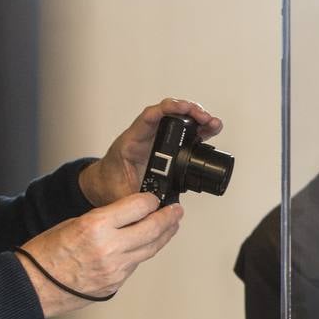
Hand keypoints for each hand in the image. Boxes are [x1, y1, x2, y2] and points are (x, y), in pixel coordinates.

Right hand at [15, 192, 182, 316]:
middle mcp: (109, 248)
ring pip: (149, 249)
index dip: (151, 200)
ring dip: (163, 236)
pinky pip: (135, 265)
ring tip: (170, 226)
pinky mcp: (115, 284)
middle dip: (169, 218)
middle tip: (176, 211)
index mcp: (96, 225)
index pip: (138, 206)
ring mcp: (115, 269)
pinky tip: (146, 246)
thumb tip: (131, 216)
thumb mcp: (74, 223)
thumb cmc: (45, 253)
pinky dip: (142, 253)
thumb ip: (105, 219)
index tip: (155, 198)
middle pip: (153, 229)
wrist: (32, 286)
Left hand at [78, 98, 223, 206]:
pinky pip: (183, 133)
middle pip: (169, 113)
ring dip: (198, 119)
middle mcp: (146, 136)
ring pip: (179, 121)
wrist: (105, 184)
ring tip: (213, 124)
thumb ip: (136, 201)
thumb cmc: (110, 184)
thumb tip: (155, 209)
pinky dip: (198, 130)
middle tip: (205, 118)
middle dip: (189, 111)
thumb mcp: (121, 194)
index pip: (148, 118)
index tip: (180, 109)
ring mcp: (157, 139)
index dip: (165, 110)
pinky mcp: (166, 146)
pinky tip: (210, 132)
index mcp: (132, 142)